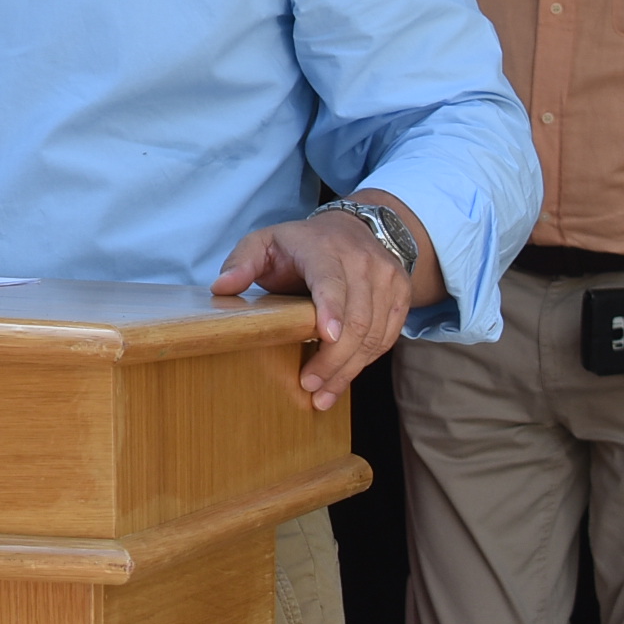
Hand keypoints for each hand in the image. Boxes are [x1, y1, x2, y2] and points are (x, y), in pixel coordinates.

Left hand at [211, 210, 413, 409]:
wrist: (355, 229)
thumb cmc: (301, 244)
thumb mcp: (264, 242)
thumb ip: (242, 261)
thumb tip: (221, 288)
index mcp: (324, 248)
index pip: (331, 280)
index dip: (331, 308)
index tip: (325, 337)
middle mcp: (362, 261)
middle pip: (356, 317)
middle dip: (333, 358)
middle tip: (309, 386)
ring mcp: (387, 278)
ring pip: (373, 333)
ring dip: (348, 369)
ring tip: (323, 394)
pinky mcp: (401, 296)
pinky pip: (386, 336)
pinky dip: (365, 362)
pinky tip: (342, 379)